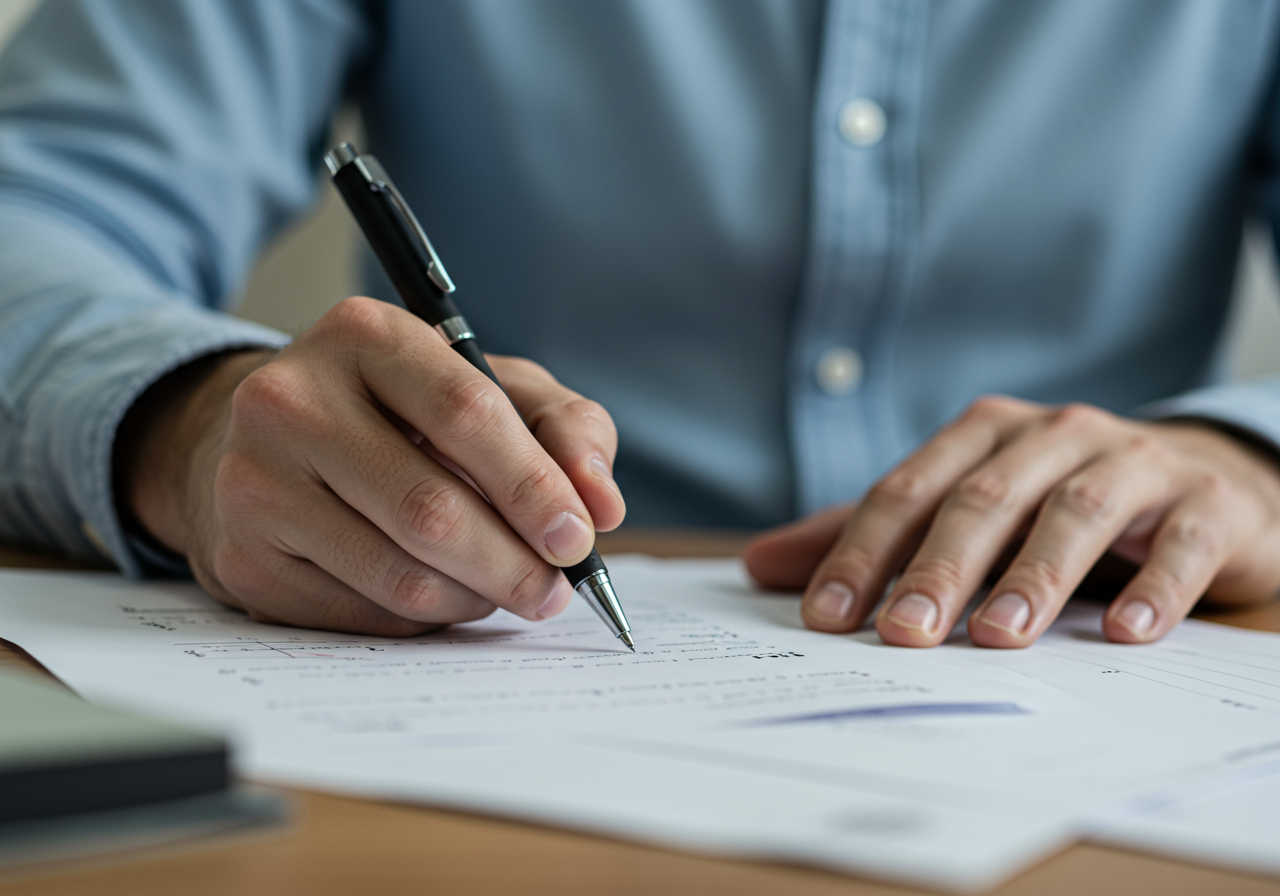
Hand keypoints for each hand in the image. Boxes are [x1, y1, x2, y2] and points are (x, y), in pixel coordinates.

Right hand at [114, 296, 624, 634]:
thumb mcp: (491, 388)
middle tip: (554, 590)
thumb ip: (564, 428)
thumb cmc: (403, 413)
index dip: (533, 485)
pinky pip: (364, 613)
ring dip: (475, 597)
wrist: (270, 442)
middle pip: (430, 509)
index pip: (465, 413)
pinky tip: (440, 591)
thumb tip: (602, 506)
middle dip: (513, 563)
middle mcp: (291, 400)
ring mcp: (255, 482)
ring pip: (400, 575)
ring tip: (503, 587)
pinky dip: (425, 616)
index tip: (579, 538)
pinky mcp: (243, 558)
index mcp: (364, 336)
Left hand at [744, 396, 1279, 646]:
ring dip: (1035, 575)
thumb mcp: (960, 510)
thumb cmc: (1055, 501)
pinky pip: (1179, 542)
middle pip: (983, 500)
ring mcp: (1134, 462)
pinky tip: (1124, 634)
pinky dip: (1153, 587)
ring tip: (998, 636)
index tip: (826, 616)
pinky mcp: (1206, 502)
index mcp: (983, 434)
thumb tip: (759, 565)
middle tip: (902, 634)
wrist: (1198, 481)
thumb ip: (868, 536)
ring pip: (1075, 511)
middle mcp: (1053, 435)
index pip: (908, 491)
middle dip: (938, 569)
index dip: (863, 552)